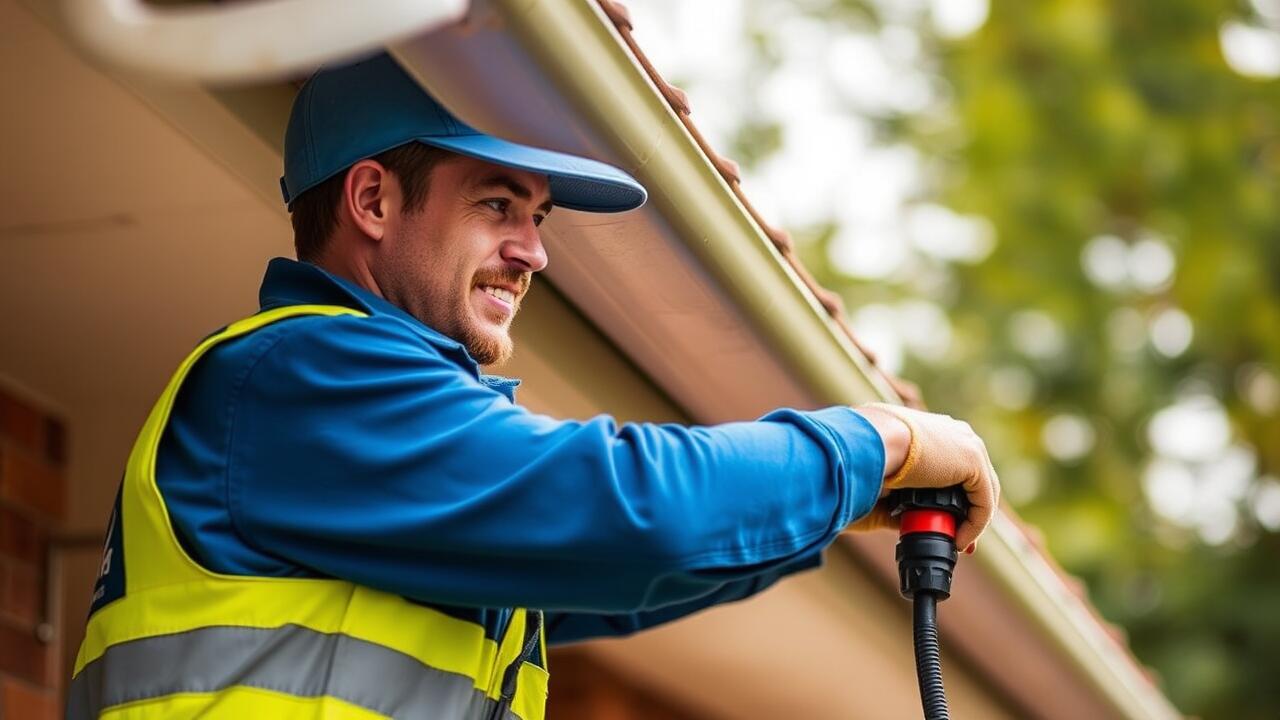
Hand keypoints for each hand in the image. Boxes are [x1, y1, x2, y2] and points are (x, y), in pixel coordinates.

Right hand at [847, 403, 1000, 551]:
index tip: (943, 521)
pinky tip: (959, 542)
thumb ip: (897, 490)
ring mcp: (967, 443)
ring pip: (982, 490)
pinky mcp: (973, 460)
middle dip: (968, 511)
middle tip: (958, 538)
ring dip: (972, 520)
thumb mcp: (882, 472)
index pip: (955, 465)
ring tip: (957, 544)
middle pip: (972, 478)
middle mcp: (954, 432)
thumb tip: (902, 518)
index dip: (953, 496)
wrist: (868, 442)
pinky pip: (983, 502)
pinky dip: (974, 526)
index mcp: (934, 429)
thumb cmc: (861, 454)